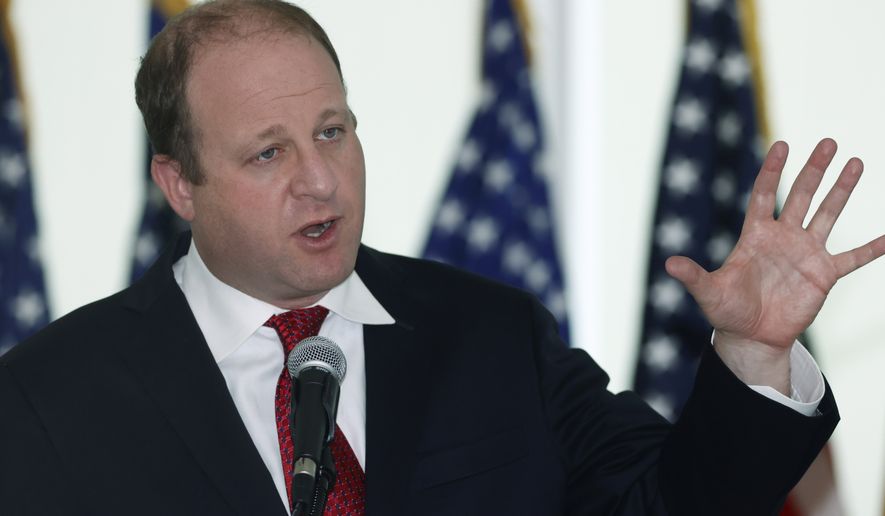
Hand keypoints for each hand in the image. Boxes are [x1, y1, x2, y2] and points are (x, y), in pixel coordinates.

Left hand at [665, 138, 884, 390]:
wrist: (751, 336)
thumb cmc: (727, 311)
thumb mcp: (709, 292)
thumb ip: (693, 276)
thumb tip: (669, 264)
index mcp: (756, 235)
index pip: (765, 195)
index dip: (772, 171)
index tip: (782, 145)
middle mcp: (783, 237)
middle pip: (802, 195)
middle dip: (814, 170)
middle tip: (828, 142)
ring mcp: (806, 253)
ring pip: (828, 215)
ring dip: (842, 190)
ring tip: (856, 162)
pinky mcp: (824, 275)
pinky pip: (853, 258)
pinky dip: (873, 248)